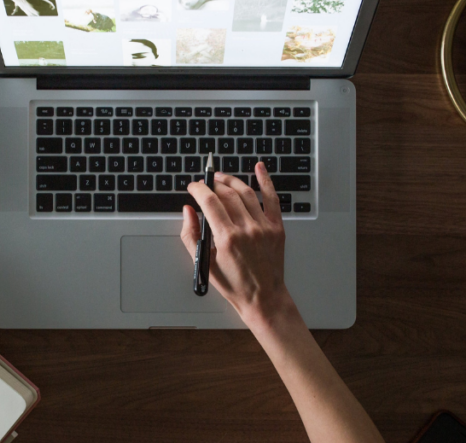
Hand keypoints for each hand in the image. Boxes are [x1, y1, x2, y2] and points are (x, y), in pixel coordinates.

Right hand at [181, 162, 290, 326]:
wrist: (263, 298)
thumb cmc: (234, 284)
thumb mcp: (204, 263)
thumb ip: (191, 235)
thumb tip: (188, 211)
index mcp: (227, 238)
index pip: (210, 202)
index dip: (199, 189)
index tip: (193, 187)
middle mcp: (247, 229)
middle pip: (227, 194)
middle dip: (212, 184)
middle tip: (205, 184)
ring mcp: (264, 227)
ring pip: (246, 193)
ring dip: (231, 181)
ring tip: (221, 178)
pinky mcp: (277, 228)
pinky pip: (272, 198)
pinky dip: (266, 181)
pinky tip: (260, 168)